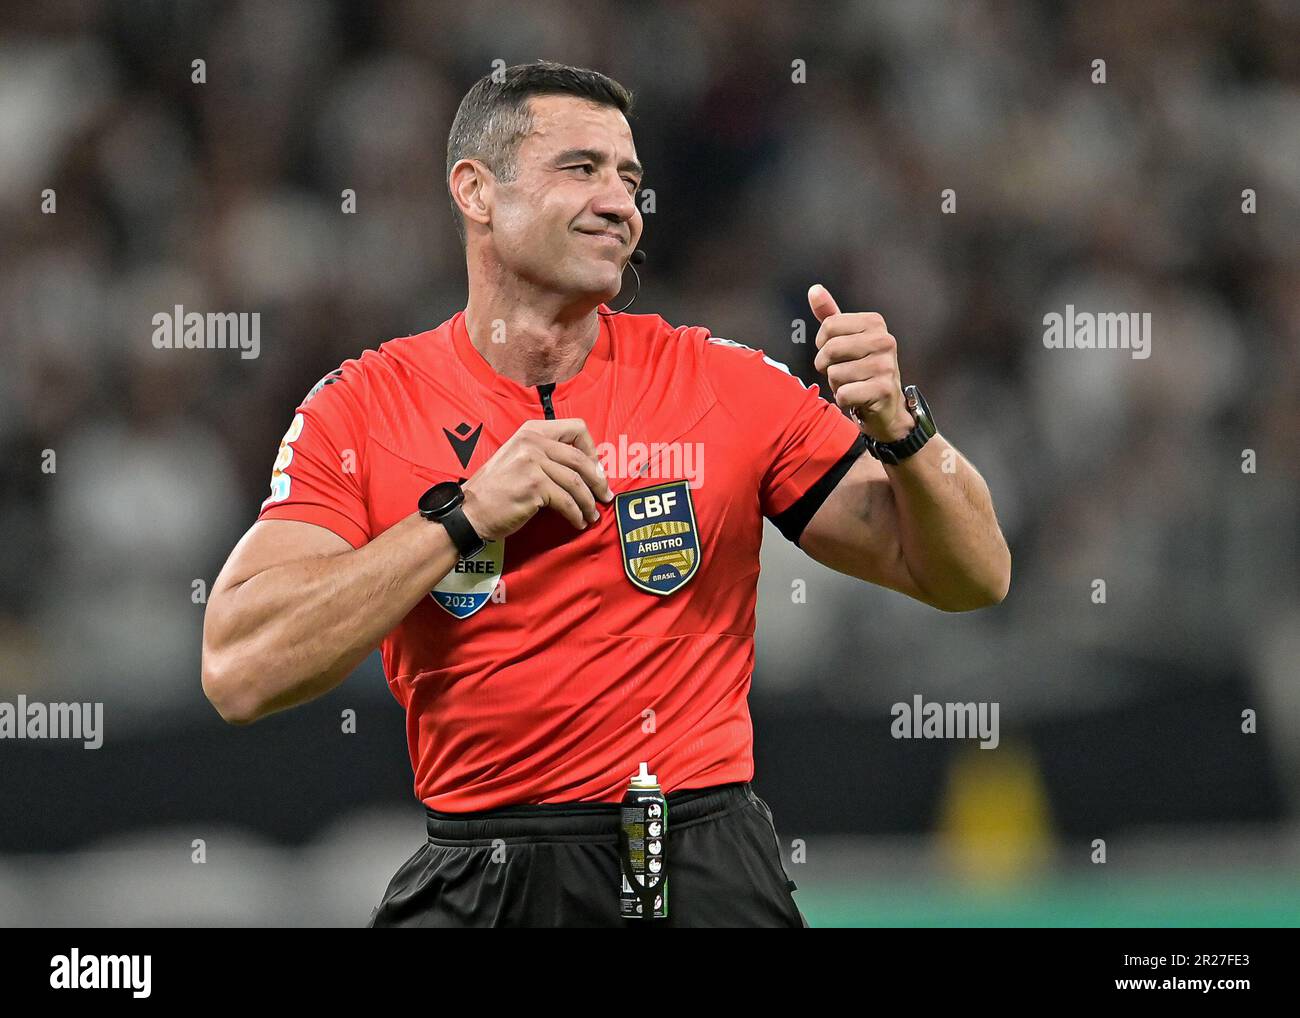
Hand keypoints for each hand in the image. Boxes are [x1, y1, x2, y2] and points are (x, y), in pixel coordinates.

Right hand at [460, 418, 613, 539]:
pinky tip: (578, 522)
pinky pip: (566, 501)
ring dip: (589, 502)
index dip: (592, 450)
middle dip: (598, 480)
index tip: (595, 469)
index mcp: (531, 431)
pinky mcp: (534, 486)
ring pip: (576, 482)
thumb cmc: (495, 489)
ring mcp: (533, 463)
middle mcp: (533, 442)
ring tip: (592, 514)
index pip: (576, 428)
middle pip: (580, 458)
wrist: (470, 510)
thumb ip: (546, 454)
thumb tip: (584, 466)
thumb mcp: (518, 457)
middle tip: (604, 495)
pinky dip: (576, 514)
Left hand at [808, 284, 913, 442]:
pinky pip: (843, 394)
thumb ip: (830, 315)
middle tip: (841, 371)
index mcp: (875, 322)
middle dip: (826, 365)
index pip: (828, 326)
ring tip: (853, 384)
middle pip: (829, 349)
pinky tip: (858, 397)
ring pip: (834, 374)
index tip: (836, 353)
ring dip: (836, 384)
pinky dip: (844, 399)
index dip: (822, 344)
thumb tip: (814, 290)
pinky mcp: (883, 390)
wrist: (886, 405)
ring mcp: (886, 366)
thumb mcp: (846, 338)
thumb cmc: (861, 367)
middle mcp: (884, 340)